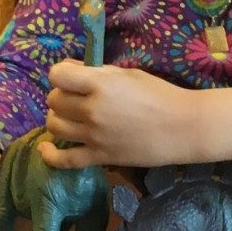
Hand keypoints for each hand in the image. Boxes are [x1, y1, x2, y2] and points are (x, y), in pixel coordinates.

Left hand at [37, 59, 195, 168]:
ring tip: (71, 117)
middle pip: (54, 100)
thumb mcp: (131, 74)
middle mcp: (91, 110)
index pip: (58, 75)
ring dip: (58, 118)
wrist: (184, 127)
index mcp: (101, 85)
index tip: (71, 76)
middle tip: (77, 97)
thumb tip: (73, 71)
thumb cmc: (162, 95)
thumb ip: (100, 73)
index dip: (61, 73)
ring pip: (54, 126)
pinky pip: (64, 160)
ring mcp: (93, 136)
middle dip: (62, 95)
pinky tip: (47, 147)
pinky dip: (50, 154)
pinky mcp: (99, 157)